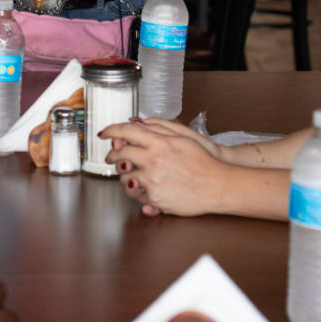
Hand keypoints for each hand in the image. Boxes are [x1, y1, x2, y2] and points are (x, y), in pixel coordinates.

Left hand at [100, 118, 226, 217]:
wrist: (217, 185)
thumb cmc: (202, 160)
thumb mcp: (181, 137)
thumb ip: (157, 128)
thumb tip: (136, 122)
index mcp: (158, 143)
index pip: (126, 132)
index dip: (111, 130)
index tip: (104, 133)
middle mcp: (152, 161)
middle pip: (120, 155)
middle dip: (112, 155)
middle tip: (112, 156)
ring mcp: (152, 181)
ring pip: (125, 177)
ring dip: (124, 174)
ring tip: (131, 173)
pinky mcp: (155, 199)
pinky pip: (136, 195)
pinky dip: (137, 190)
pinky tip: (143, 187)